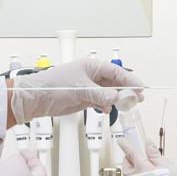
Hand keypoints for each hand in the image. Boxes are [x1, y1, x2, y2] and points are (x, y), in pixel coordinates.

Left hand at [7, 54, 144, 124]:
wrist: (38, 98)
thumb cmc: (52, 85)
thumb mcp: (80, 88)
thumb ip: (100, 94)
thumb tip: (116, 97)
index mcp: (91, 66)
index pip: (115, 72)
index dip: (129, 79)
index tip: (139, 87)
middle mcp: (91, 76)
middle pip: (115, 82)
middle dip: (127, 90)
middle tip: (138, 98)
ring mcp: (88, 88)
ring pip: (109, 93)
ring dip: (118, 99)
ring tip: (128, 105)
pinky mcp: (84, 99)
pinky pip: (101, 101)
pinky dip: (106, 105)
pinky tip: (109, 109)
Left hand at [117, 135, 176, 175]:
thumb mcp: (166, 164)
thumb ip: (154, 154)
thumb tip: (148, 144)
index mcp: (143, 169)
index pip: (131, 154)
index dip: (126, 146)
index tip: (121, 141)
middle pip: (127, 167)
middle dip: (129, 160)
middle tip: (136, 155)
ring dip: (133, 170)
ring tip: (142, 166)